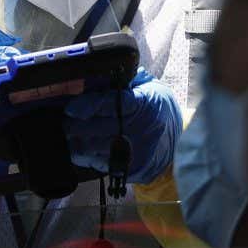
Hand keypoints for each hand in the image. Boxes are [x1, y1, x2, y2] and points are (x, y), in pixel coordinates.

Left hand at [63, 67, 182, 183]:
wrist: (182, 141)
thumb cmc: (158, 109)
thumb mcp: (148, 88)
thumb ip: (124, 82)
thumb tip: (95, 78)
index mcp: (143, 104)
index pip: (110, 104)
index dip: (87, 106)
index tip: (71, 108)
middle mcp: (139, 129)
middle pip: (97, 128)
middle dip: (75, 126)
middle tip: (65, 122)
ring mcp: (135, 152)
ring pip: (94, 149)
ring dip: (77, 142)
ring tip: (71, 136)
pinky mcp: (132, 170)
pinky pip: (100, 164)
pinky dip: (87, 157)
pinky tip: (82, 150)